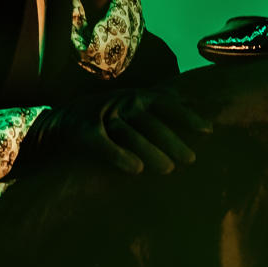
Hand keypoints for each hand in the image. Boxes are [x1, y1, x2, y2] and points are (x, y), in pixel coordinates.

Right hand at [21, 87, 212, 177]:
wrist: (59, 122)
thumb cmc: (104, 115)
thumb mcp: (130, 101)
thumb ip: (156, 101)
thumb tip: (189, 98)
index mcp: (136, 96)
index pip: (166, 104)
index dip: (187, 117)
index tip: (208, 132)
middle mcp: (122, 102)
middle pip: (151, 123)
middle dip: (172, 141)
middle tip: (190, 160)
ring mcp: (103, 116)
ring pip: (131, 134)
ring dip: (151, 151)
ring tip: (168, 169)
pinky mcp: (85, 132)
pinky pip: (105, 145)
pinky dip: (120, 156)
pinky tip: (137, 170)